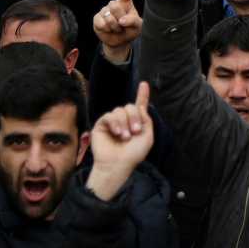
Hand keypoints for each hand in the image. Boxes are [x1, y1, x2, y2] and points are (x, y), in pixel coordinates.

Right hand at [87, 82, 154, 200]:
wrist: (118, 165)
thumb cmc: (133, 154)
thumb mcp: (147, 136)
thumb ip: (146, 119)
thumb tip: (139, 106)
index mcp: (136, 122)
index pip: (139, 105)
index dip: (142, 94)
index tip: (144, 84)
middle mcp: (124, 120)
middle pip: (130, 106)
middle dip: (134, 117)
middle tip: (135, 131)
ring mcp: (112, 122)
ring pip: (120, 110)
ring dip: (125, 122)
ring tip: (125, 137)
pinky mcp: (101, 125)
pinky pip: (109, 115)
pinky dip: (115, 123)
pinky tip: (117, 133)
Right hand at [93, 0, 141, 64]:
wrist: (120, 40)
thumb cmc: (131, 30)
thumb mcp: (137, 26)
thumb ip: (132, 21)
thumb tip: (121, 21)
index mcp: (126, 3)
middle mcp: (114, 4)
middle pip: (115, 7)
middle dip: (120, 19)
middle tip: (123, 25)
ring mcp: (104, 10)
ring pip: (109, 18)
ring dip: (115, 27)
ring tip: (117, 29)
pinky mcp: (97, 18)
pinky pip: (101, 24)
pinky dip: (107, 30)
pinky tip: (109, 30)